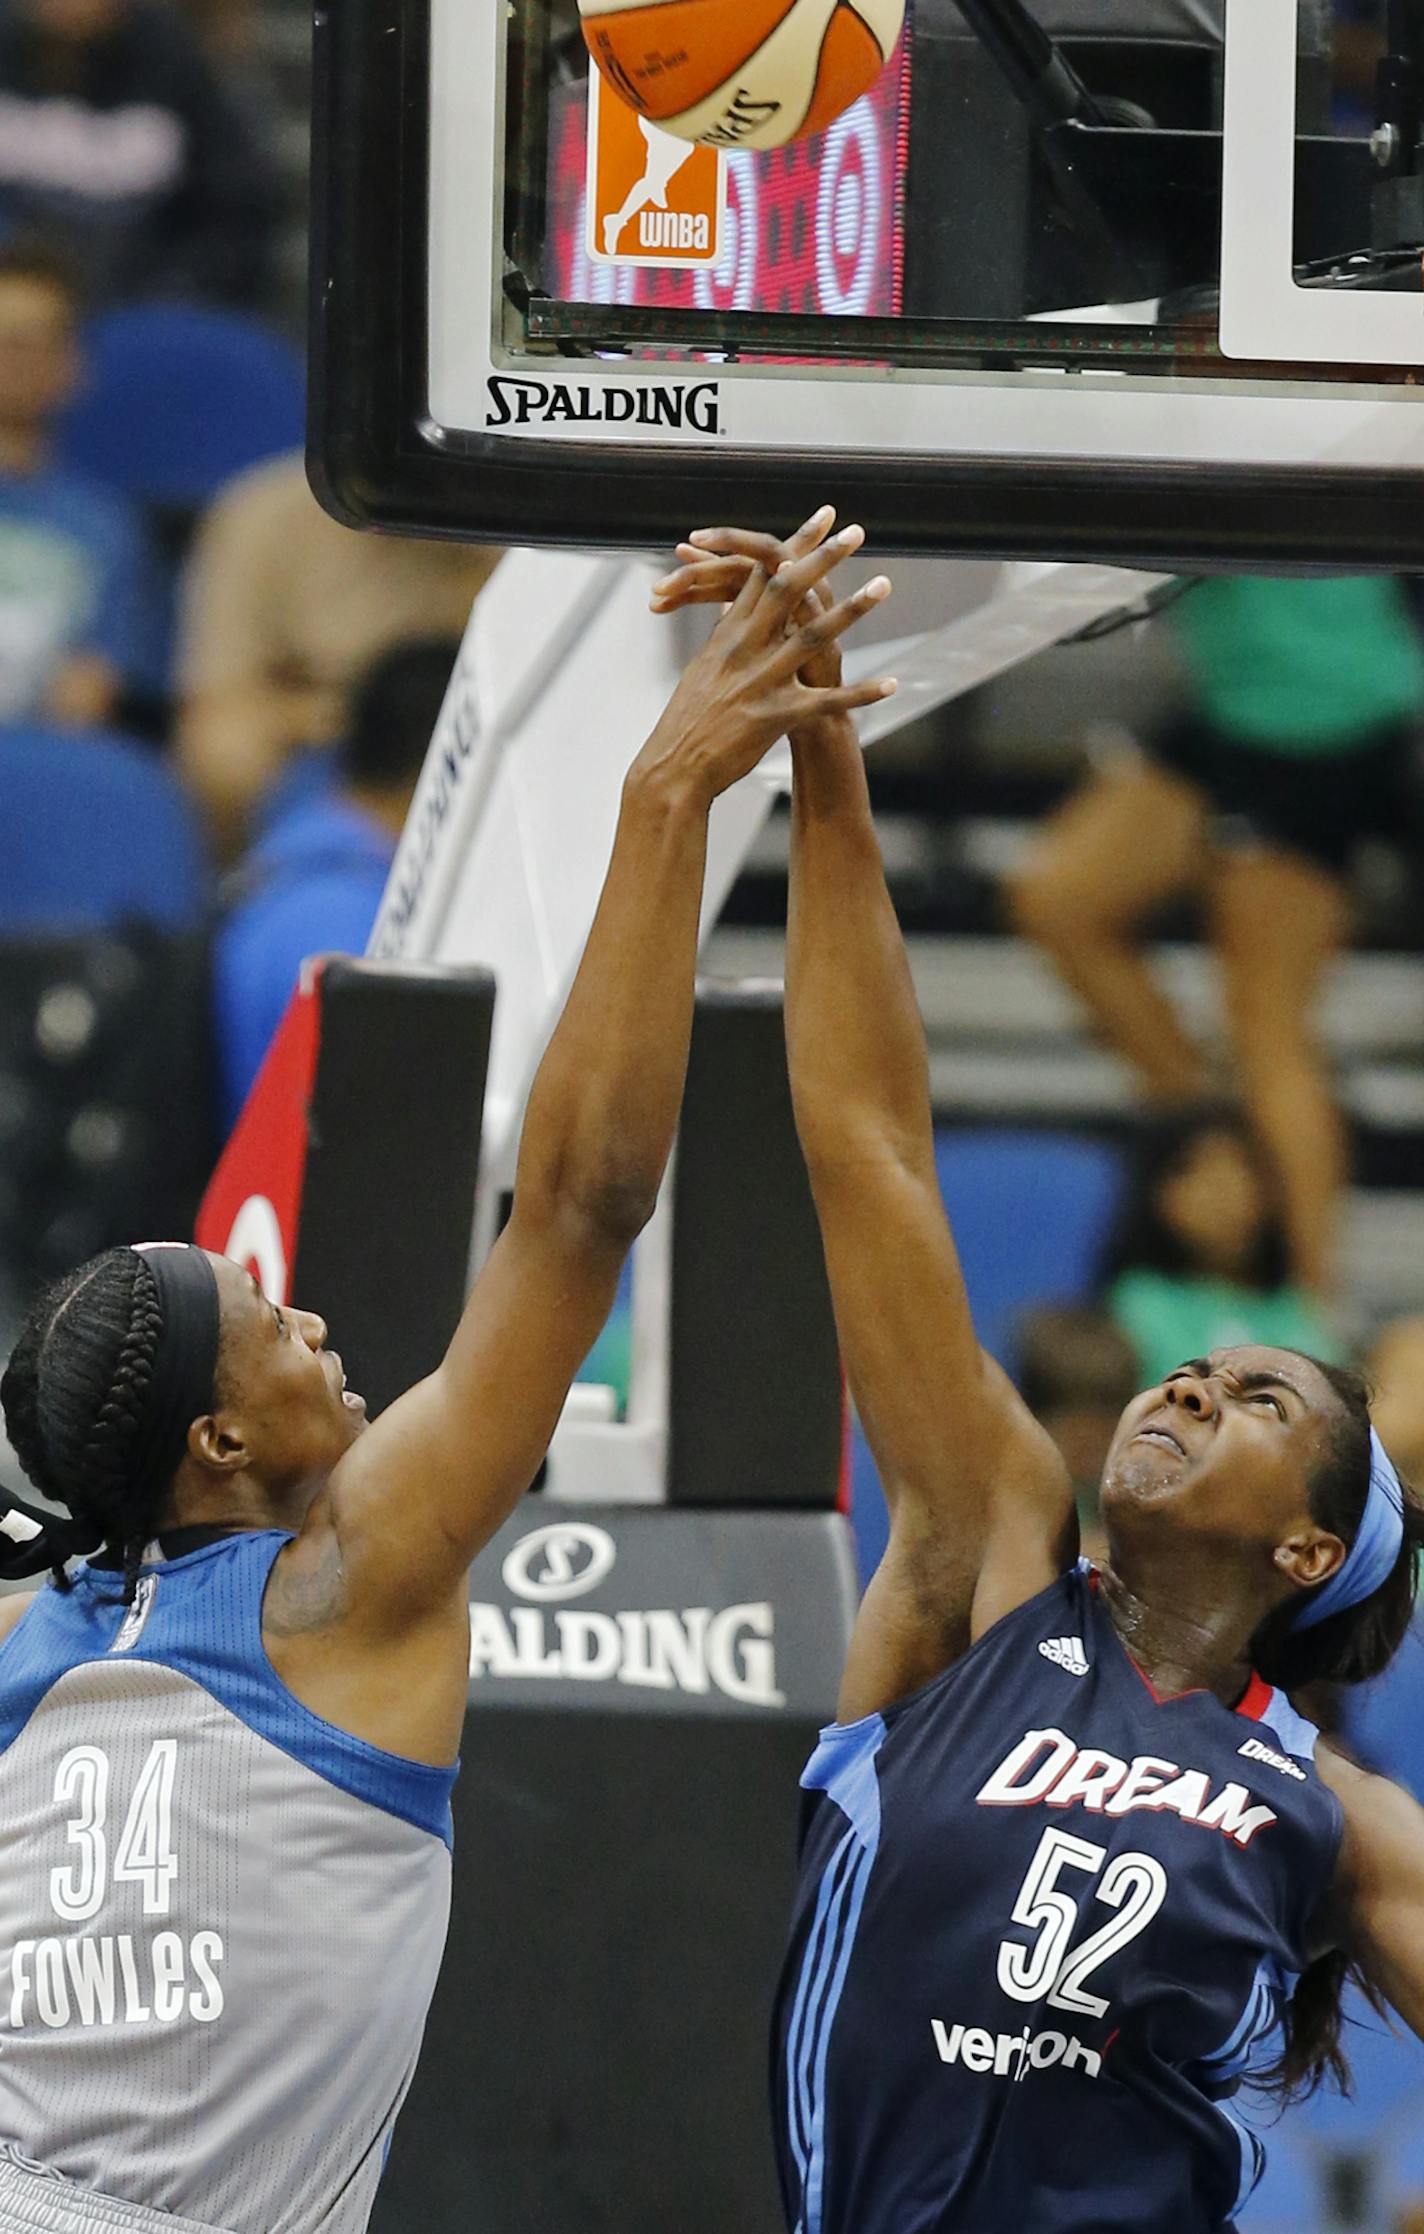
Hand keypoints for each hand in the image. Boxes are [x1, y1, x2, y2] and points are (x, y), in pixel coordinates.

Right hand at [634, 510, 894, 804]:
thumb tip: (730, 608)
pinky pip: (827, 702)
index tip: (823, 519)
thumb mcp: (701, 669)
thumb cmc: (687, 721)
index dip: (794, 544)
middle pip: (787, 589)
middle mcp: (745, 648)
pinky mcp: (776, 716)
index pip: (762, 575)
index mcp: (728, 634)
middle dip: (823, 557)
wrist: (674, 768)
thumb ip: (723, 637)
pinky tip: (892, 683)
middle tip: (856, 532)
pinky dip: (861, 693)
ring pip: (813, 634)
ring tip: (884, 584)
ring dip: (853, 608)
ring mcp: (761, 680)